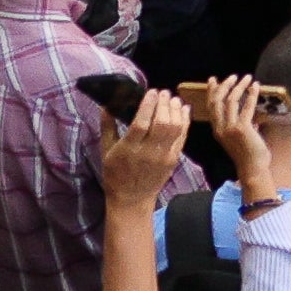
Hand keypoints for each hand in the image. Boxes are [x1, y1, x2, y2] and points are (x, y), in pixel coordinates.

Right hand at [98, 86, 190, 214]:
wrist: (132, 198)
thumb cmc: (116, 173)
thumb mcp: (106, 150)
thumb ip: (107, 126)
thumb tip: (106, 105)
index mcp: (129, 149)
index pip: (141, 123)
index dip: (148, 105)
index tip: (152, 91)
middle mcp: (148, 152)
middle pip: (161, 124)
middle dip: (164, 104)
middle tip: (164, 93)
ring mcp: (163, 156)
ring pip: (175, 129)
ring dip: (176, 111)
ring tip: (173, 99)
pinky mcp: (174, 159)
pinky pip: (183, 137)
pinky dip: (185, 121)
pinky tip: (184, 109)